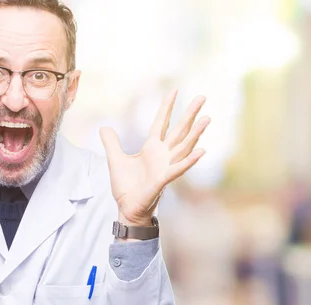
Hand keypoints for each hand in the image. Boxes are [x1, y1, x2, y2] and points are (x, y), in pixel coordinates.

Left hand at [100, 91, 209, 225]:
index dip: (167, 106)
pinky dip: (189, 161)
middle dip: (190, 114)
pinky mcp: (163, 180)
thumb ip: (111, 143)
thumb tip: (104, 127)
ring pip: (184, 146)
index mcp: (151, 148)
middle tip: (202, 97)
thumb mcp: (114, 159)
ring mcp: (165, 167)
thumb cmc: (126, 186)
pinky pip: (178, 169)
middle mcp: (162, 154)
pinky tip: (201, 151)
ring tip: (207, 118)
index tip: (175, 90)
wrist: (127, 207)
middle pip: (179, 130)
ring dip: (196, 133)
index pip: (161, 122)